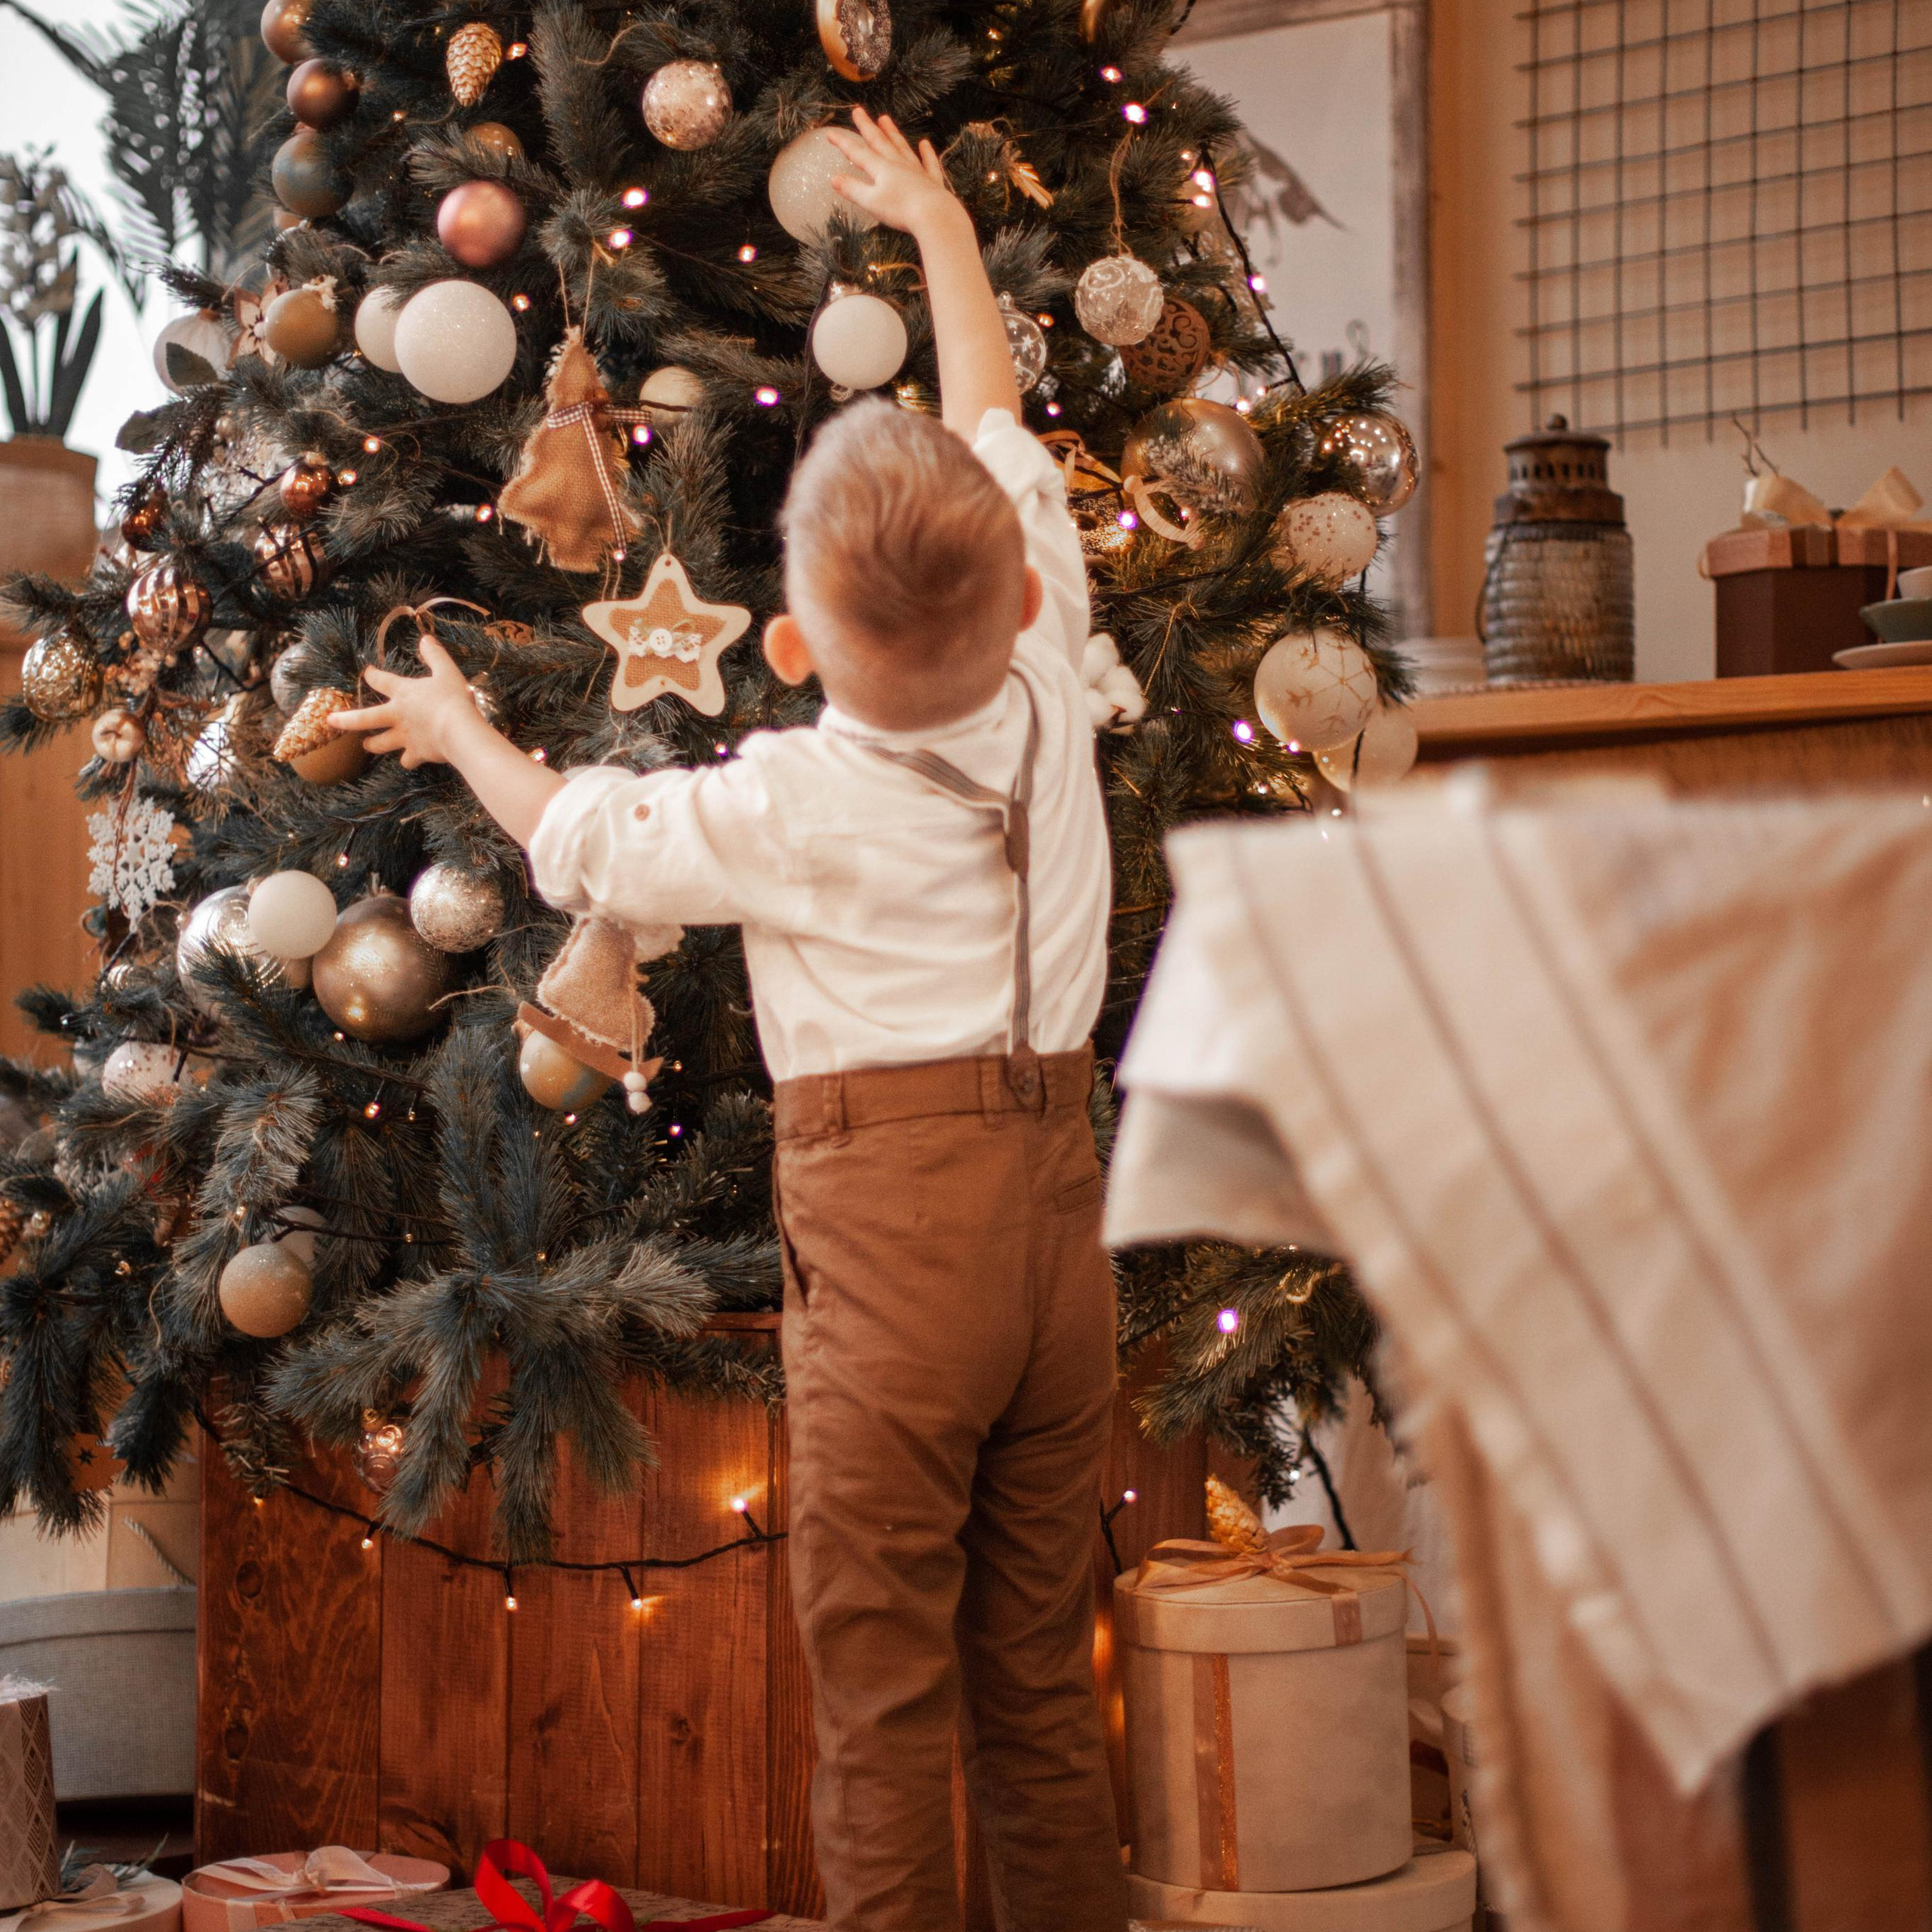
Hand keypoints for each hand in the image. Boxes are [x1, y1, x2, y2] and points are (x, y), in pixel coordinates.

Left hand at [331, 636, 483, 768]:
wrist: (459, 731)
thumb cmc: (452, 699)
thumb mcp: (447, 672)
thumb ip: (435, 655)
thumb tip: (425, 639)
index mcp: (403, 693)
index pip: (380, 681)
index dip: (372, 676)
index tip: (367, 673)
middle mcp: (397, 715)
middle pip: (364, 718)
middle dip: (345, 720)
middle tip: (330, 721)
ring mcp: (404, 736)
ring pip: (379, 743)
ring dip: (372, 744)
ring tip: (366, 745)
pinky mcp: (416, 753)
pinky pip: (407, 760)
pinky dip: (408, 760)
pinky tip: (409, 760)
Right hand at [824, 109, 962, 238]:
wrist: (934, 215)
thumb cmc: (900, 210)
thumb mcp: (871, 202)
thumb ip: (853, 189)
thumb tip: (834, 179)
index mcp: (881, 169)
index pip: (858, 153)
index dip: (843, 143)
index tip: (830, 133)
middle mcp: (898, 164)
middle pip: (879, 142)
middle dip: (867, 127)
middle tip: (858, 111)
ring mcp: (916, 171)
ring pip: (901, 147)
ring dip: (892, 133)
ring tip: (885, 118)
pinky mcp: (931, 182)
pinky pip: (928, 163)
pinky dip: (927, 154)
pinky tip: (925, 144)